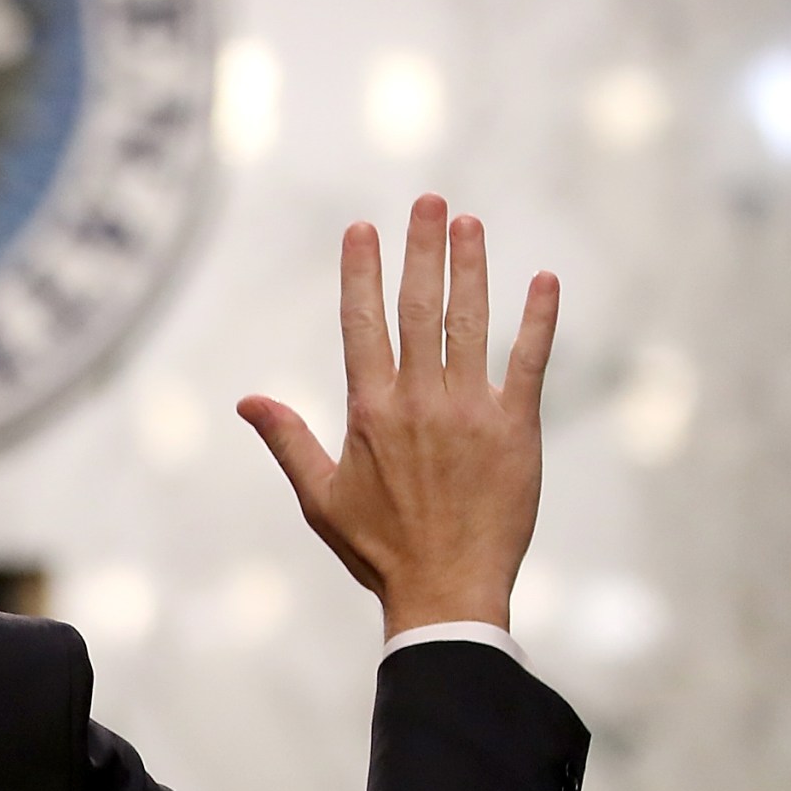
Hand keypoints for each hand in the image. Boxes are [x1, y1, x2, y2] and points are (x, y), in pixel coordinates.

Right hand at [237, 195, 558, 639]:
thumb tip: (245, 402)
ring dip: (471, 267)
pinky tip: (544, 281)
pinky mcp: (515, 429)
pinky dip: (537, 320)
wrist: (446, 591)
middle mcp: (418, 400)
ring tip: (470, 222)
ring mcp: (470, 411)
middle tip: (428, 199)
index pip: (363, 323)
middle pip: (420, 307)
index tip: (362, 228)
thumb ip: (287, 440)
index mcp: (370, 411)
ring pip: (470, 323)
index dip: (362, 271)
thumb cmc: (378, 549)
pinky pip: (530, 362)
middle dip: (422, 248)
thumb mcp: (319, 496)